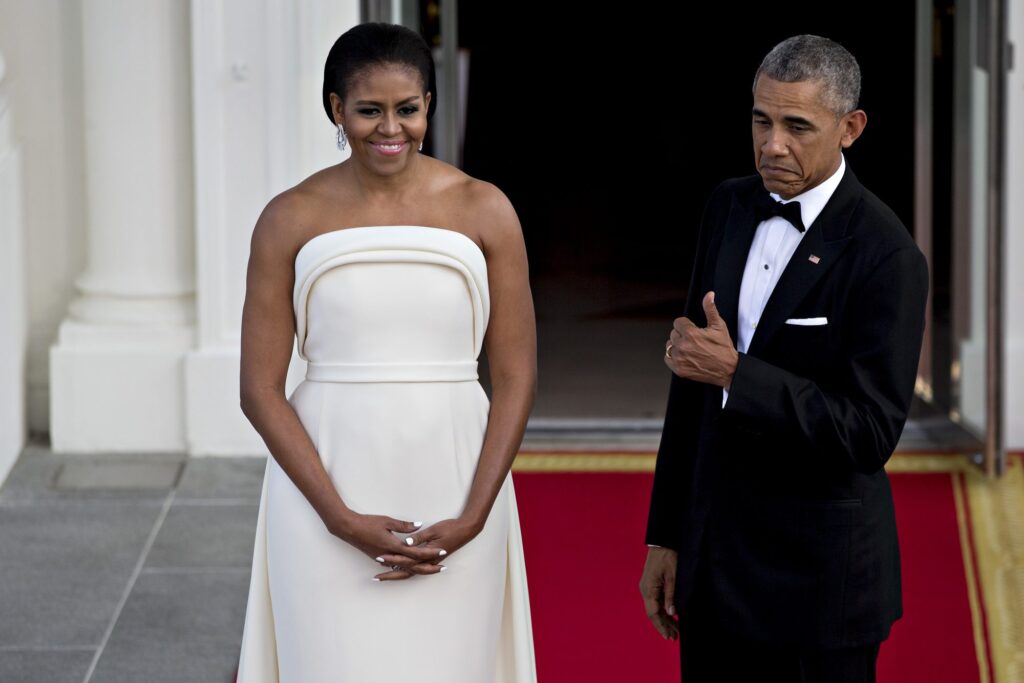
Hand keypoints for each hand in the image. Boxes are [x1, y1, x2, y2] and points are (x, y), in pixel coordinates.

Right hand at [331, 513, 446, 581]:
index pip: (416, 552)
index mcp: (393, 546)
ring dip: (419, 569)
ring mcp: (384, 559)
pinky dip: (407, 568)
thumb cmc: (367, 523)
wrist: (348, 529)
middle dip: (428, 567)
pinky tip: (413, 567)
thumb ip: (404, 525)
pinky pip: (396, 567)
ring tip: (431, 569)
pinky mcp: (380, 558)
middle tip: (442, 567)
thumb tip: (418, 525)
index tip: (442, 551)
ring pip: (405, 568)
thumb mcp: (387, 521)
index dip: (430, 552)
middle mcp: (390, 556)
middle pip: (413, 566)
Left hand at [374, 517, 480, 580]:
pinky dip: (406, 570)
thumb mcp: (434, 530)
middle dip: (391, 574)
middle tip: (376, 578)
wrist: (466, 530)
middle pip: (406, 571)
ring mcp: (431, 561)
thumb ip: (419, 537)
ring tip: (383, 575)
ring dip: (397, 574)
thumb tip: (406, 543)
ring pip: (411, 572)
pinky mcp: (432, 559)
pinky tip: (398, 569)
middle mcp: (429, 561)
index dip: (392, 560)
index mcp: (428, 554)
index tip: (379, 559)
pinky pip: (416, 568)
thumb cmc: (451, 528)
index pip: (407, 560)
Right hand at [639, 547, 678, 639]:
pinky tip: (671, 616)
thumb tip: (672, 613)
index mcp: (648, 589)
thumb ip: (671, 595)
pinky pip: (655, 601)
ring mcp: (647, 587)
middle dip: (663, 626)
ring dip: (664, 619)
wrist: (661, 542)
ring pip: (654, 608)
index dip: (661, 626)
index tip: (669, 636)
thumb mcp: (673, 576)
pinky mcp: (650, 584)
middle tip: (674, 637)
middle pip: (653, 613)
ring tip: (675, 630)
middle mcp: (645, 589)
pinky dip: (663, 610)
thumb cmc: (668, 556)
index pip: (653, 613)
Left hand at [665, 291, 737, 388]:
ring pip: (669, 346)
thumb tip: (709, 295)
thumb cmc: (724, 348)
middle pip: (673, 333)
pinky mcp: (678, 369)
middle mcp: (683, 346)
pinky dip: (673, 357)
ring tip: (690, 349)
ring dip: (677, 346)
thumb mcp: (719, 326)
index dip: (687, 325)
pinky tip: (685, 357)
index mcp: (691, 333)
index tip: (694, 330)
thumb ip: (710, 309)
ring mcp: (679, 358)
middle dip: (682, 335)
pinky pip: (667, 358)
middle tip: (695, 341)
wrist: (728, 369)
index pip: (678, 322)